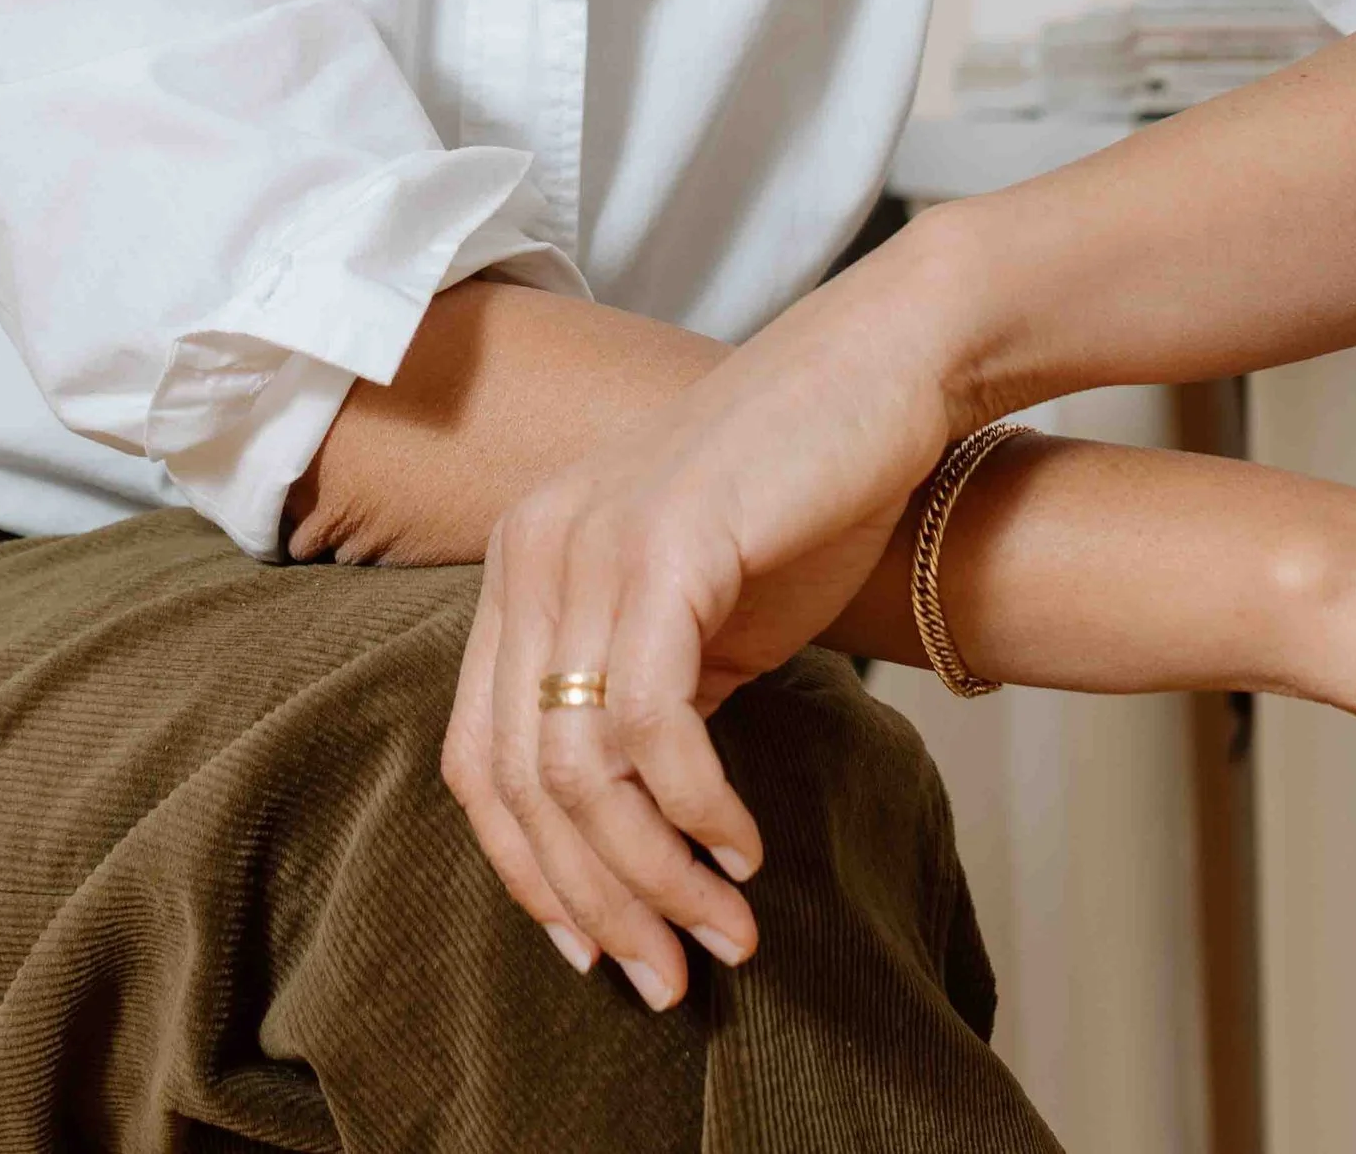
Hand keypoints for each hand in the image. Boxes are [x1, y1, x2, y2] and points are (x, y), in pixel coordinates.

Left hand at [437, 268, 958, 1009]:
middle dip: (595, 902)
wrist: (878, 375)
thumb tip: (633, 855)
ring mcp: (586, 541)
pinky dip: (697, 810)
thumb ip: (643, 711)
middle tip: (669, 979)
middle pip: (518, 780)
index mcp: (520, 566)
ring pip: (578, 767)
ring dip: (654, 876)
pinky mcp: (662, 546)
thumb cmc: (795, 500)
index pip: (478, 757)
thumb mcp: (695, 622)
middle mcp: (529, 550)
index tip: (599, 953)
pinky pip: (651, 722)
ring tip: (725, 934)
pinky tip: (745, 849)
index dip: (529, 873)